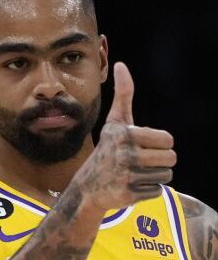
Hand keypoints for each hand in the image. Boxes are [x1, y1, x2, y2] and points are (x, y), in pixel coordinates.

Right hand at [73, 61, 175, 211]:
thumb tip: (121, 64)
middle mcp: (125, 155)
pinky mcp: (128, 195)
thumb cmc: (106, 151)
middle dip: (159, 162)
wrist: (87, 188)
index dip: (159, 145)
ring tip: (135, 175)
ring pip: (166, 176)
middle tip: (140, 164)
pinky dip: (146, 191)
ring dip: (154, 177)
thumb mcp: (114, 123)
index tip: (140, 147)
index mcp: (125, 135)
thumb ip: (123, 95)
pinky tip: (130, 188)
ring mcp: (126, 176)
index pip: (168, 140)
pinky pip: (156, 191)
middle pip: (171, 158)